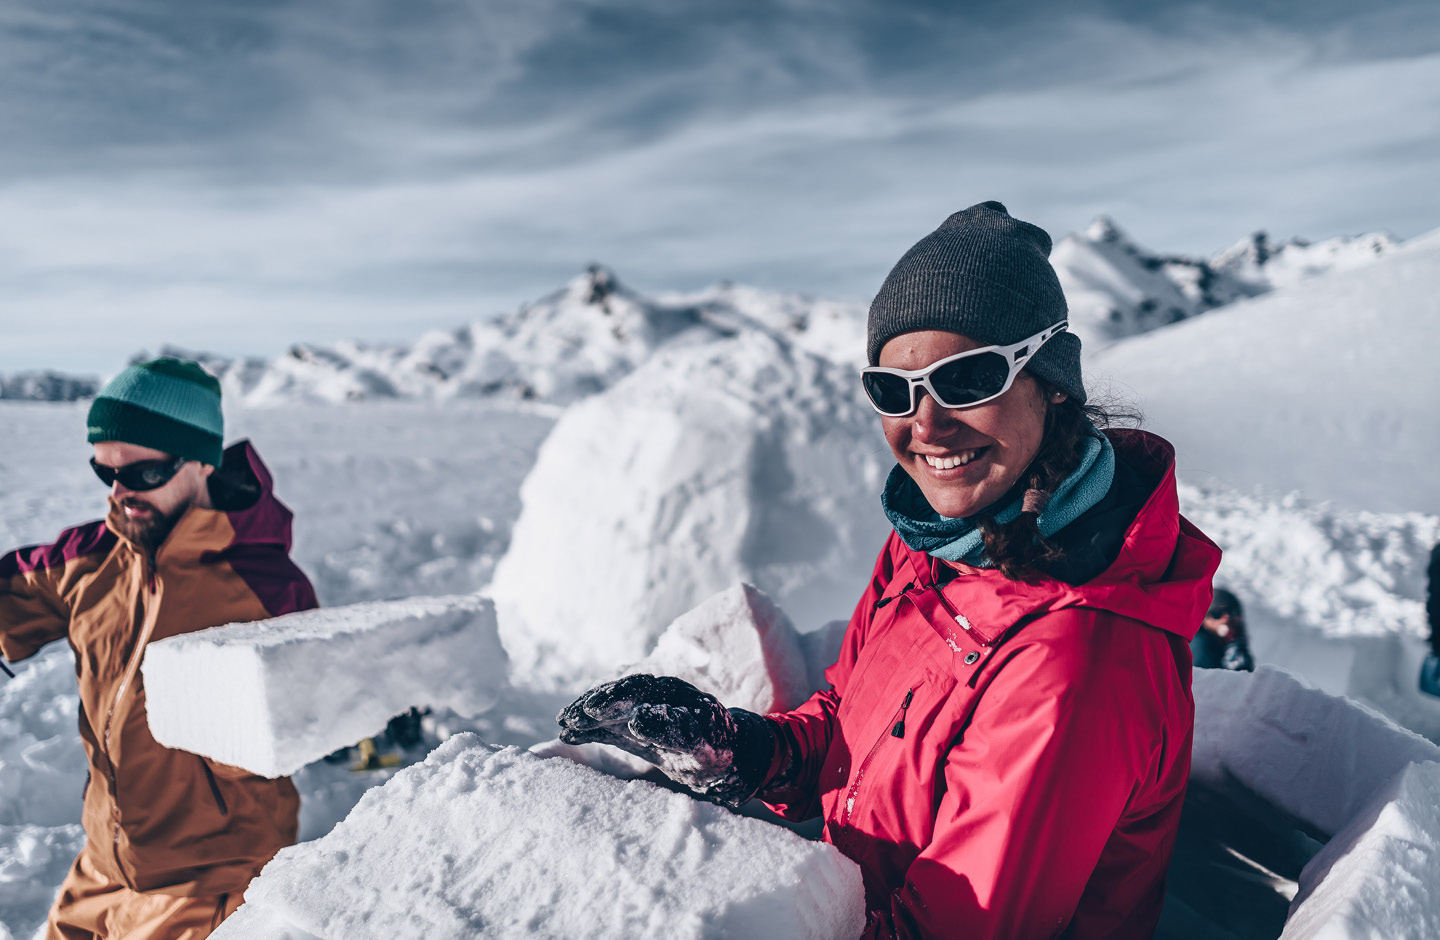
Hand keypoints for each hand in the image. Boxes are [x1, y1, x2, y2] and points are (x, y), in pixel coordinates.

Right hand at [557, 674, 773, 806]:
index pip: (636, 689)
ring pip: (610, 709)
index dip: (612, 698)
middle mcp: (655, 698)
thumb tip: (637, 717)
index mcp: (672, 694)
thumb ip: (674, 729)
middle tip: (569, 717)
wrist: (729, 757)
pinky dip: (590, 729)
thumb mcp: (701, 742)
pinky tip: (569, 734)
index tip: (592, 710)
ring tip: (564, 724)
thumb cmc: (718, 748)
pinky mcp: (635, 730)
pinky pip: (609, 726)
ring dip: (586, 715)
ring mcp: (643, 712)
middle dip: (593, 705)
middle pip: (618, 695)